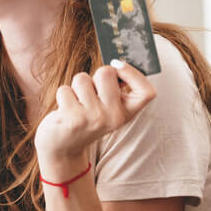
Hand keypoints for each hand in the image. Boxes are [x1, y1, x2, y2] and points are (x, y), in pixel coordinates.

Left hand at [34, 60, 156, 178]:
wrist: (64, 147)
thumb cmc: (86, 118)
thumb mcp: (107, 108)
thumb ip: (114, 88)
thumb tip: (116, 63)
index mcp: (126, 113)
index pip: (147, 92)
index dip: (133, 73)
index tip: (118, 65)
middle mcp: (113, 117)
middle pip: (107, 72)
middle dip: (94, 75)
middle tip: (90, 92)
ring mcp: (93, 118)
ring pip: (82, 79)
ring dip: (76, 87)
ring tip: (77, 104)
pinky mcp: (73, 119)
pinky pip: (65, 89)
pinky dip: (63, 96)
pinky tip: (66, 111)